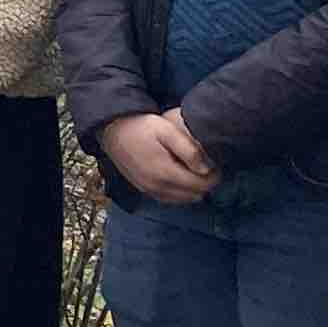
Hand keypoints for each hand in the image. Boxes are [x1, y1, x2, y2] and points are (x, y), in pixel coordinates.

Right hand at [101, 110, 216, 205]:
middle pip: (195, 195)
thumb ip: (188, 150)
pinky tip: (179, 177)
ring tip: (193, 171)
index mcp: (165, 173)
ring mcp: (149, 190)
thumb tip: (206, 169)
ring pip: (183, 199)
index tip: (216, 164)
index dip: (214, 176)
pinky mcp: (143, 189)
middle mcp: (157, 187)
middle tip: (206, 167)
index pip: (202, 185)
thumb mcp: (167, 130)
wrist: (112, 130)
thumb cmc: (141, 127)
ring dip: (192, 189)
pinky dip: (179, 192)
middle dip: (205, 183)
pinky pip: (169, 199)